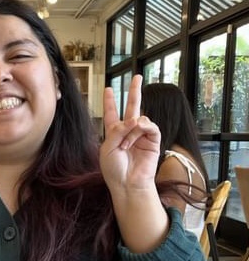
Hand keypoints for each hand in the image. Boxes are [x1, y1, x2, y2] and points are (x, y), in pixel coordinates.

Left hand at [100, 74, 160, 192]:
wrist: (127, 184)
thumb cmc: (114, 169)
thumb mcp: (108, 147)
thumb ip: (117, 130)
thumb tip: (135, 119)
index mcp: (114, 134)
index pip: (112, 114)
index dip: (109, 102)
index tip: (107, 89)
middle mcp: (128, 132)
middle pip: (132, 107)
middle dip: (134, 91)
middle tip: (137, 76)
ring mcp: (141, 136)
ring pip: (139, 119)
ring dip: (131, 130)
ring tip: (126, 146)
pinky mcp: (153, 141)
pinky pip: (150, 126)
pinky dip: (142, 129)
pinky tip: (136, 137)